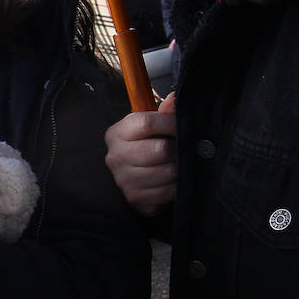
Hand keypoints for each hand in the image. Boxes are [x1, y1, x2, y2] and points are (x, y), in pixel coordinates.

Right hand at [104, 91, 177, 215]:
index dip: (171, 123)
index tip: (182, 125)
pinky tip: (174, 180)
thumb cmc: (144, 145)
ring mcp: (123, 180)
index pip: (147, 123)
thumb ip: (164, 112)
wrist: (131, 175)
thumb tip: (176, 99)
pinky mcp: (135, 198)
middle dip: (178, 149)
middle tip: (183, 148)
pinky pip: (167, 192)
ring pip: (168, 172)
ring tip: (179, 164)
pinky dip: (176, 186)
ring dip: (180, 169)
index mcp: (117, 133)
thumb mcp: (150, 126)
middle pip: (160, 150)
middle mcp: (116, 156)